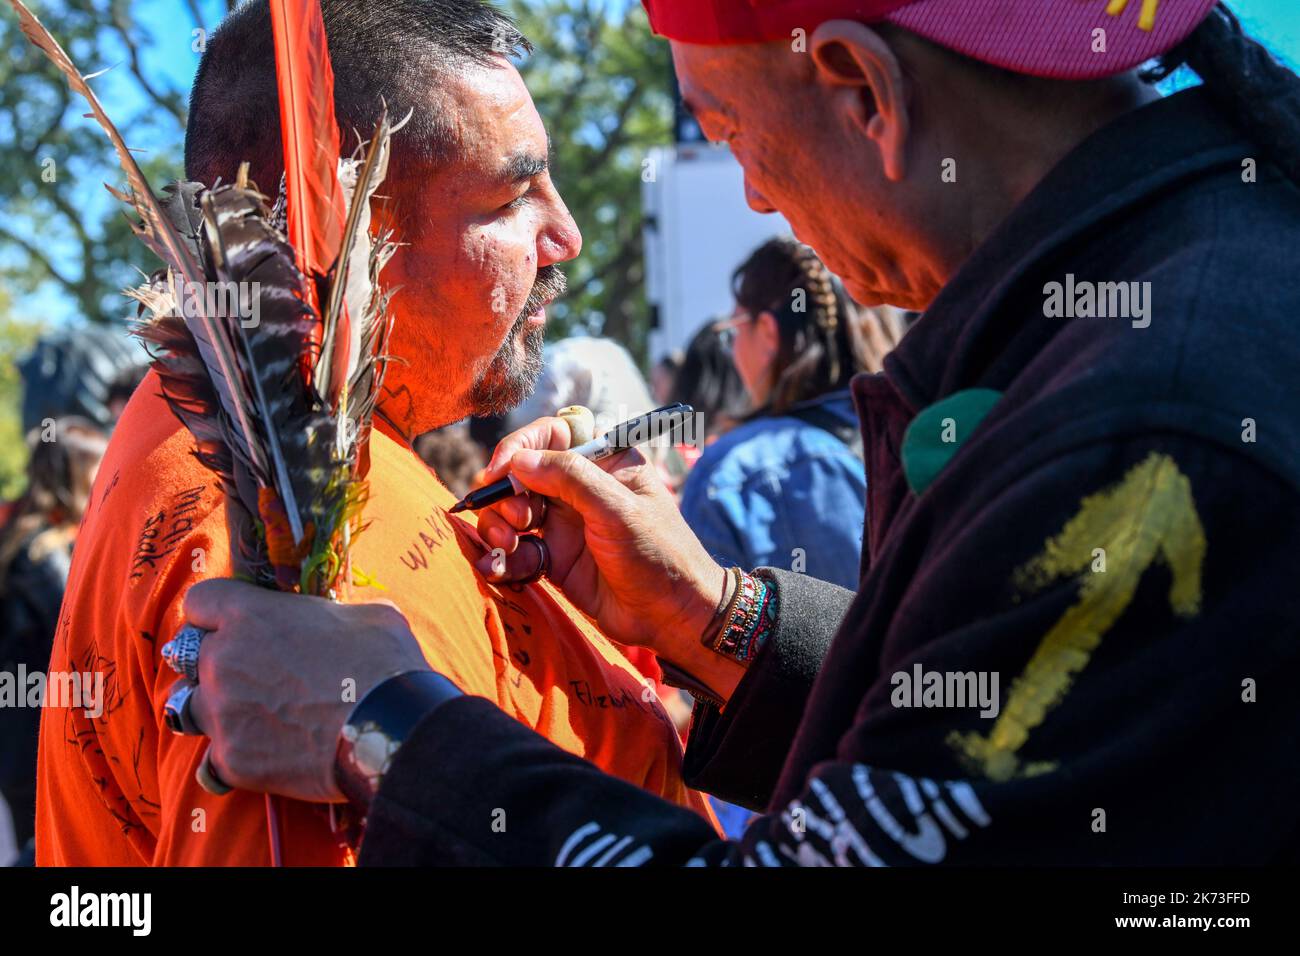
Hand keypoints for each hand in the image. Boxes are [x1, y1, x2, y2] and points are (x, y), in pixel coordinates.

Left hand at [183, 579, 428, 801]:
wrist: (392, 730)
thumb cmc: (385, 662)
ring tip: (256, 718)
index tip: (236, 625)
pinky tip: (270, 755)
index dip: (217, 614)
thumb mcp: (366, 615)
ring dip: (219, 710)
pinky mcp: (232, 759)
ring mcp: (222, 712)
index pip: (199, 602)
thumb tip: (337, 624)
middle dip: (220, 665)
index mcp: (250, 615)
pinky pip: (215, 758)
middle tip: (257, 676)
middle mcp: (222, 660)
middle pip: (191, 657)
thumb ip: (329, 615)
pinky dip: (237, 756)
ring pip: (194, 708)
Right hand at [472, 417, 743, 701]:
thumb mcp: (617, 509)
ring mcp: (566, 524)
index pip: (553, 434)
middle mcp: (580, 488)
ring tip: (507, 547)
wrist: (671, 617)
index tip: (502, 471)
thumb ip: (570, 478)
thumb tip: (520, 461)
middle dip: (506, 494)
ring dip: (499, 526)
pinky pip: (517, 551)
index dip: (521, 446)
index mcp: (604, 461)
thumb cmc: (658, 554)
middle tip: (518, 520)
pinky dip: (503, 559)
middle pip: (523, 474)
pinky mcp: (555, 559)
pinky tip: (499, 569)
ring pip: (513, 513)